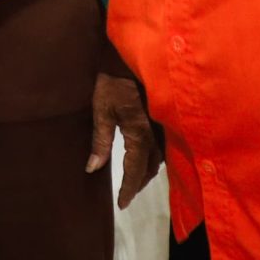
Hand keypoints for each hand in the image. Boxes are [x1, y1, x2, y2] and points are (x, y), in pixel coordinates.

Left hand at [89, 73, 159, 209]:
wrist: (132, 56)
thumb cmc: (113, 81)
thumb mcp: (101, 109)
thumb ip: (100, 140)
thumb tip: (92, 168)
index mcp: (140, 135)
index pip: (135, 171)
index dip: (129, 189)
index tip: (122, 204)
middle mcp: (157, 135)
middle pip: (151, 168)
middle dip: (139, 184)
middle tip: (128, 195)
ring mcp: (164, 126)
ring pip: (161, 158)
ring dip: (149, 172)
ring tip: (137, 180)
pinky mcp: (166, 117)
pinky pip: (166, 146)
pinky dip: (157, 158)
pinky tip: (149, 158)